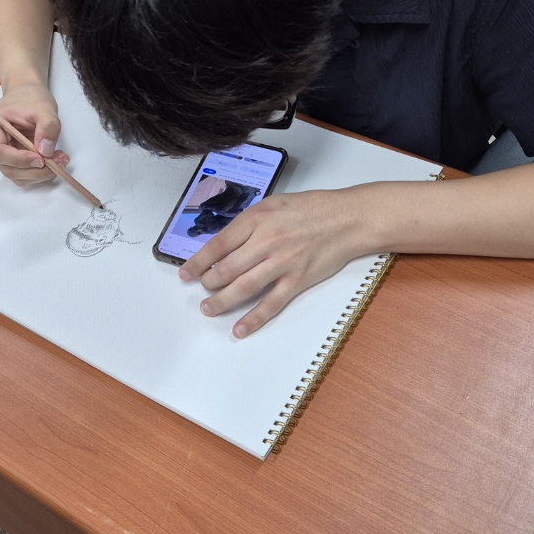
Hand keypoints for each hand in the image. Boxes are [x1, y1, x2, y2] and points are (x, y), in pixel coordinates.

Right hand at [0, 82, 69, 185]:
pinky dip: (38, 172)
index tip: (41, 159)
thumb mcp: (44, 108)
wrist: (27, 96)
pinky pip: (21, 175)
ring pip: (15, 175)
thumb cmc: (31, 98)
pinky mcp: (8, 161)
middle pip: (6, 168)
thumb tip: (45, 152)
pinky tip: (53, 160)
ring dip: (39, 173)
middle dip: (34, 170)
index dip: (18, 159)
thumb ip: (47, 127)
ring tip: (60, 159)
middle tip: (59, 162)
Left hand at [178, 190, 367, 337]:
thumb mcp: (273, 205)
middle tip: (201, 290)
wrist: (347, 218)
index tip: (186, 273)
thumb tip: (224, 244)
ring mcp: (282, 262)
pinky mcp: (297, 280)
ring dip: (221, 301)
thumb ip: (249, 223)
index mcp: (257, 219)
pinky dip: (253, 319)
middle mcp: (266, 241)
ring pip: (243, 287)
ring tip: (209, 309)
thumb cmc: (312, 208)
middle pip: (226, 268)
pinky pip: (271, 303)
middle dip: (208, 283)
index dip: (198, 262)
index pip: (217, 245)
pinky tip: (240, 329)